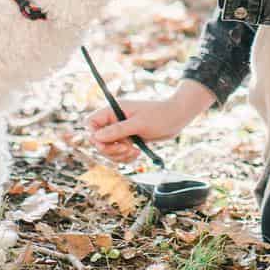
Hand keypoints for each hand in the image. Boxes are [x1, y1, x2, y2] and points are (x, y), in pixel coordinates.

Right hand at [86, 81, 214, 162]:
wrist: (177, 118)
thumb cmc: (160, 116)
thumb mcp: (139, 124)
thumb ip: (117, 130)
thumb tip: (95, 137)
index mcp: (114, 111)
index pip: (91, 123)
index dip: (94, 136)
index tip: (106, 144)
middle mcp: (115, 121)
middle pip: (98, 140)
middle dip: (110, 150)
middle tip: (126, 149)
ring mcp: (121, 131)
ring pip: (108, 150)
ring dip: (119, 156)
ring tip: (135, 152)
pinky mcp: (128, 140)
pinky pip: (119, 154)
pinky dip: (125, 158)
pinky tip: (137, 154)